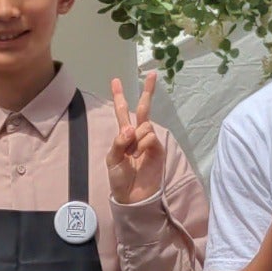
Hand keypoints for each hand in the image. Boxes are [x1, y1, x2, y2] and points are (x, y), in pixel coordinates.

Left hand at [105, 73, 166, 206]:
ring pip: (145, 125)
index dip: (119, 96)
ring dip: (137, 138)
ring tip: (134, 155)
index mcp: (124, 135)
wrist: (132, 196)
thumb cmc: (120, 179)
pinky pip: (150, 137)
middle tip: (152, 74)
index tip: (116, 80)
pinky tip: (141, 155)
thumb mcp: (113, 160)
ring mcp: (149, 141)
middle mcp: (138, 135)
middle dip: (147, 91)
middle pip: (143, 108)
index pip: (122, 112)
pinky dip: (144, 144)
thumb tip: (131, 128)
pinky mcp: (158, 149)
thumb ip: (119, 143)